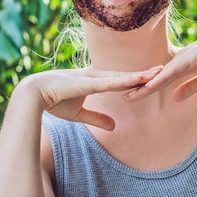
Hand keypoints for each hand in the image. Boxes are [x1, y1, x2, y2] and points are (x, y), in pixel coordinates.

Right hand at [19, 66, 161, 129]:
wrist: (34, 94)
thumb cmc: (53, 101)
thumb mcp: (79, 114)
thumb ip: (97, 118)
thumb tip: (114, 127)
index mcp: (94, 81)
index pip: (120, 80)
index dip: (136, 78)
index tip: (152, 76)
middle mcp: (95, 76)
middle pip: (124, 74)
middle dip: (144, 73)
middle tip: (163, 69)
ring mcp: (91, 78)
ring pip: (120, 76)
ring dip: (139, 74)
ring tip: (156, 72)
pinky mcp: (86, 83)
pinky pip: (109, 82)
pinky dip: (123, 81)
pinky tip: (136, 80)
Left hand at [125, 23, 196, 101]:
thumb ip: (190, 87)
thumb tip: (174, 98)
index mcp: (180, 66)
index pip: (159, 80)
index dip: (145, 88)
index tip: (132, 95)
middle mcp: (177, 62)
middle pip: (153, 77)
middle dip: (137, 87)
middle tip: (120, 95)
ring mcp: (182, 60)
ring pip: (158, 75)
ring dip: (143, 85)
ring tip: (127, 93)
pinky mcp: (189, 59)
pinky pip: (171, 71)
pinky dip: (160, 79)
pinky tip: (148, 86)